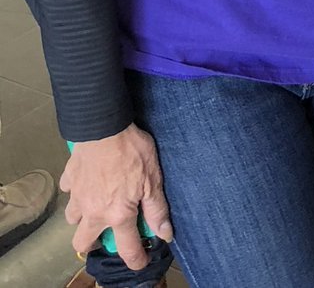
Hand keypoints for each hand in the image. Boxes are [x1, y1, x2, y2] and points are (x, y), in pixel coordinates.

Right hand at [61, 124, 172, 269]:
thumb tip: (165, 234)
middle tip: (106, 234)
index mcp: (117, 214)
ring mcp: (78, 196)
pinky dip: (77, 190)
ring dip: (82, 217)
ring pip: (72, 218)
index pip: (126, 247)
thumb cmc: (133, 153)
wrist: (105, 128)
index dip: (135, 259)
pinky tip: (88, 180)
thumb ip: (157, 210)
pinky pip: (69, 191)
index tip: (140, 263)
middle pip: (83, 242)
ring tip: (97, 205)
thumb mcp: (153, 180)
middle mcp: (93, 211)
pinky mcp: (69, 179)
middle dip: (93, 243)